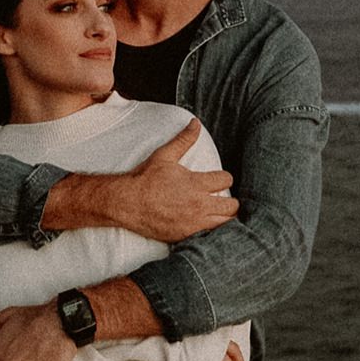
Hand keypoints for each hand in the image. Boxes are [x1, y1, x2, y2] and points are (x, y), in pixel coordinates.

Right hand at [110, 120, 237, 243]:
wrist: (126, 203)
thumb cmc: (145, 179)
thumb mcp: (165, 155)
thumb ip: (184, 140)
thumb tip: (196, 123)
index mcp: (196, 183)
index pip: (226, 180)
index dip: (224, 178)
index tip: (218, 180)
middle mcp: (198, 205)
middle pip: (232, 205)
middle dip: (230, 201)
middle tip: (222, 199)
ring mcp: (193, 223)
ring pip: (225, 224)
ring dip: (225, 218)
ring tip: (220, 214)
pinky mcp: (186, 236)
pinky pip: (210, 237)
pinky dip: (213, 232)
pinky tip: (208, 227)